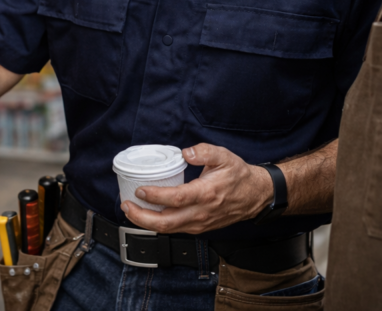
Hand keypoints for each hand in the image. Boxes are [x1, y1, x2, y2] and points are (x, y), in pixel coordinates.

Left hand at [121, 144, 272, 234]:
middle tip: (126, 205)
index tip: (140, 190)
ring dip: (146, 223)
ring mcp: (200, 223)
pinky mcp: (199, 227)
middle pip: (167, 222)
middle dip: (142, 217)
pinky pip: (175, 229)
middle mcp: (201, 213)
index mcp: (206, 194)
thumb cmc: (238, 176)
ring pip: (169, 229)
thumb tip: (186, 152)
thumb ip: (205, 151)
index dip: (156, 196)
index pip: (176, 199)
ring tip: (131, 210)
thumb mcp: (225, 156)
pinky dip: (158, 224)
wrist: (255, 196)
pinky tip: (148, 215)